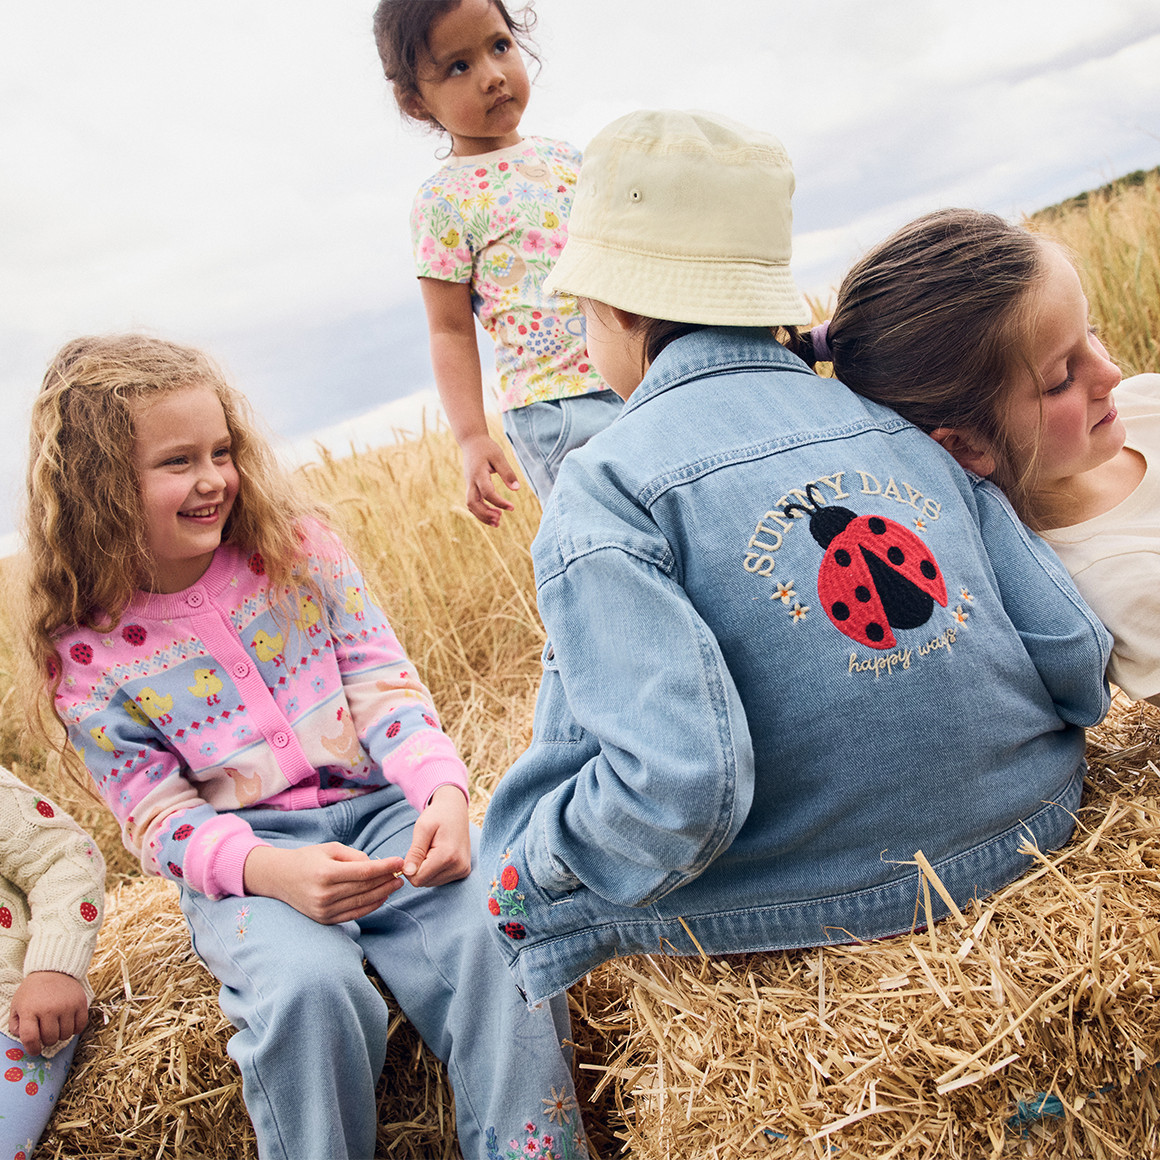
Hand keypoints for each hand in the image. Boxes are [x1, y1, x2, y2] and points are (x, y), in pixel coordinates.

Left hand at [9, 971, 88, 1056]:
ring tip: (57, 1027)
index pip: (30, 1038)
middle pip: (50, 1038)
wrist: (53, 970)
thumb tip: (24, 1039)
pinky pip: (80, 1026)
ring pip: (66, 1035)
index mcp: (30, 1010)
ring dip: (61, 1035)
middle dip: (47, 1040)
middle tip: (46, 1033)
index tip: (35, 1050)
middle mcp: (49, 1009)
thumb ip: (16, 1024)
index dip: (32, 1049)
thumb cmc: (32, 990)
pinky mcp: (80, 1003)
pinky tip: (69, 1024)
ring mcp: (67, 1006)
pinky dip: (75, 1029)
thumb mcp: (17, 1005)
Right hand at [242, 842, 404, 923]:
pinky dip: (370, 907)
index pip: (363, 872)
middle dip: (386, 880)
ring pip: (362, 903)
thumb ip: (355, 857)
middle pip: (365, 888)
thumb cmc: (308, 858)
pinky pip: (354, 914)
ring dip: (383, 893)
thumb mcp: (330, 849)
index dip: (384, 867)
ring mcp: (324, 910)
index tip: (400, 861)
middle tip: (402, 873)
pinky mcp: (324, 919)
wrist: (279, 878)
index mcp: (326, 873)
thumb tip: (377, 866)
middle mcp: (324, 894)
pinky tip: (382, 897)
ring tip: (396, 884)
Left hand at [402, 785, 471, 886]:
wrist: (456, 809)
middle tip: (424, 848)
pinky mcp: (464, 872)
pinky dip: (434, 870)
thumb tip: (407, 873)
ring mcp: (463, 870)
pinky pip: (440, 880)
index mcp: (448, 856)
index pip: (418, 879)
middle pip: (424, 882)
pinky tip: (439, 855)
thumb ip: (415, 852)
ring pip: (431, 883)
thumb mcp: (422, 828)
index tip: (413, 851)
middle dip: (418, 868)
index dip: (409, 867)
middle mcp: (459, 867)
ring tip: (432, 850)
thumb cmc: (437, 815)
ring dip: (426, 869)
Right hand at [461, 434, 520, 525]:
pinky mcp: (470, 486)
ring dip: (482, 515)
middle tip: (500, 519)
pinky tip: (493, 514)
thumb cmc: (487, 448)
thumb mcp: (499, 457)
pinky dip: (480, 511)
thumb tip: (517, 489)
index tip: (512, 507)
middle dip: (485, 514)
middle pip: (472, 503)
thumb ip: (507, 472)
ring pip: (470, 505)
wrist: (471, 442)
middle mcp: (471, 481)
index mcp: (478, 473)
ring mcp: (469, 484)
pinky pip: (472, 502)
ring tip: (498, 522)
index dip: (499, 502)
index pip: (487, 493)